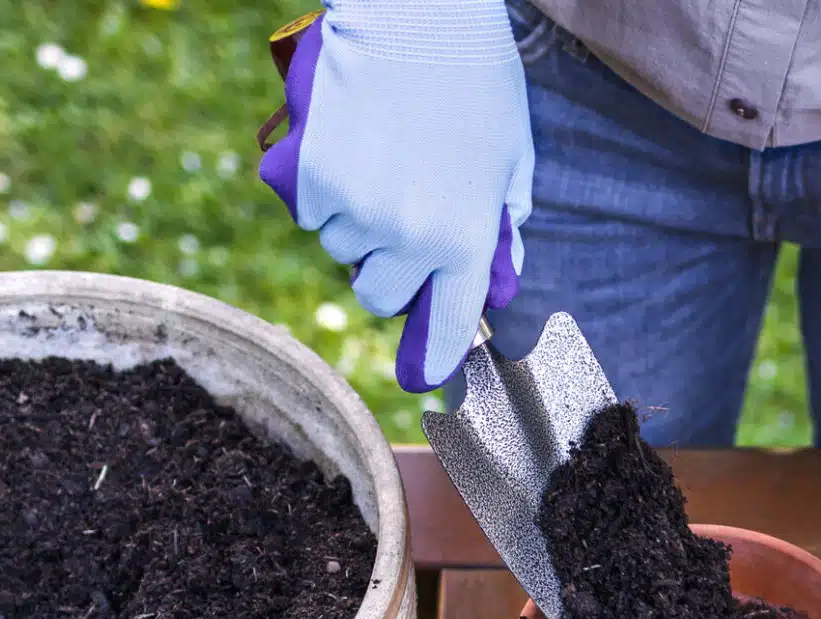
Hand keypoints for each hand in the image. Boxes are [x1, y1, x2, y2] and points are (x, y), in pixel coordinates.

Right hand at [259, 0, 532, 391]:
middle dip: (389, 268)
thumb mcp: (512, 160)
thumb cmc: (474, 80)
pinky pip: (312, 212)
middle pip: (380, 294)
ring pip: (341, 251)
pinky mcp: (308, 180)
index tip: (425, 379)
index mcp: (463, 239)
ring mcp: (353, 211)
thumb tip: (495, 282)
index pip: (447, 324)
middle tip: (403, 217)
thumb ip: (504, 228)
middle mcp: (407, 238)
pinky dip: (323, 192)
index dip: (435, 357)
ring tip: (381, 163)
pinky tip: (349, 147)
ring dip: (356, 225)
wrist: (414, 14)